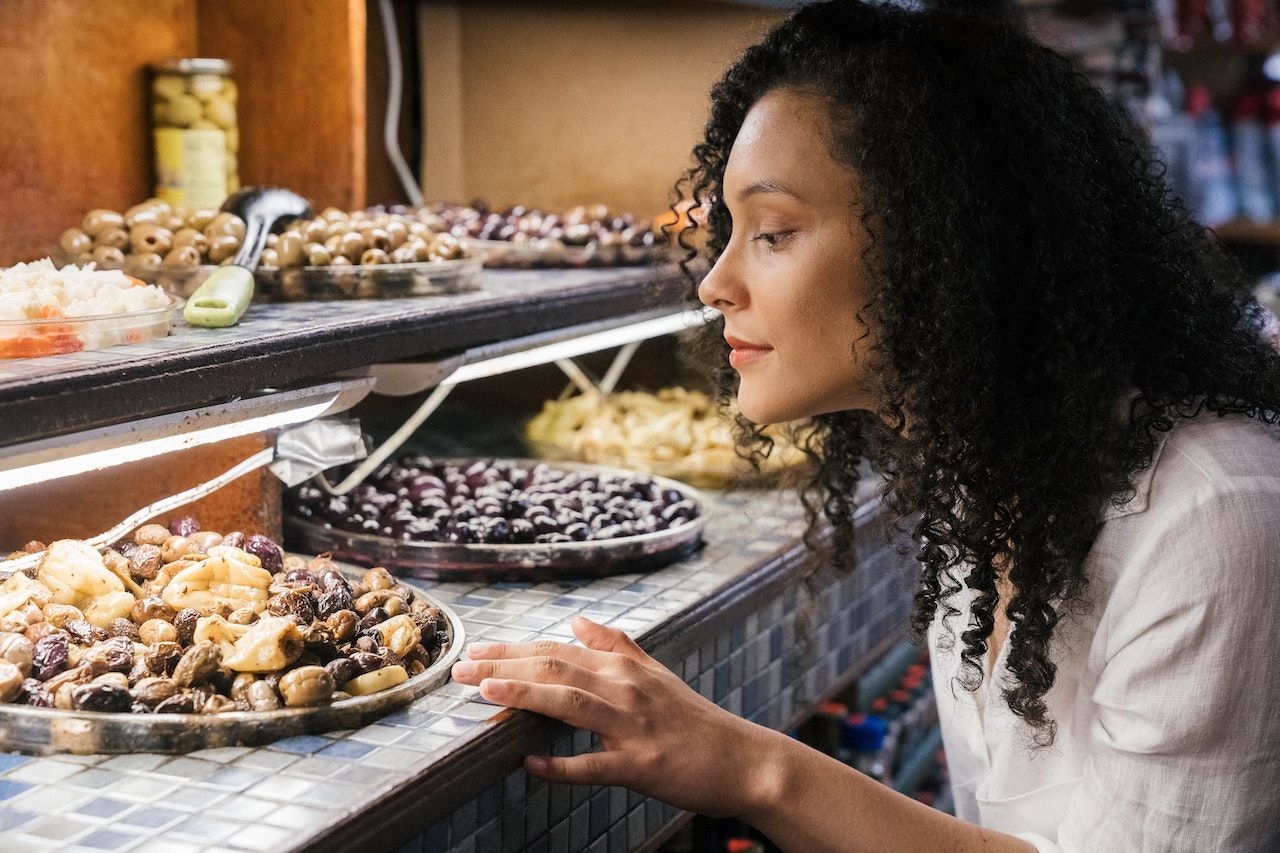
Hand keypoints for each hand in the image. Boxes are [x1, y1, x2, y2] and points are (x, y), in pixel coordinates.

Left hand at [451, 615, 780, 817]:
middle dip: (505, 666)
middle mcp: (626, 690)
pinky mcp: (642, 766)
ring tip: (485, 693)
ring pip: (571, 704)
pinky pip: (595, 765)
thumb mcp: (657, 673)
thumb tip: (578, 620)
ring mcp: (634, 727)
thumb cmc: (695, 720)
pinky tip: (529, 765)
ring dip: (526, 695)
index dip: (514, 650)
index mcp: (625, 668)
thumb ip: (617, 645)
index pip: (559, 650)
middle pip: (557, 669)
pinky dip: (561, 766)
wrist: (744, 760)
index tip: (475, 652)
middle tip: (461, 669)